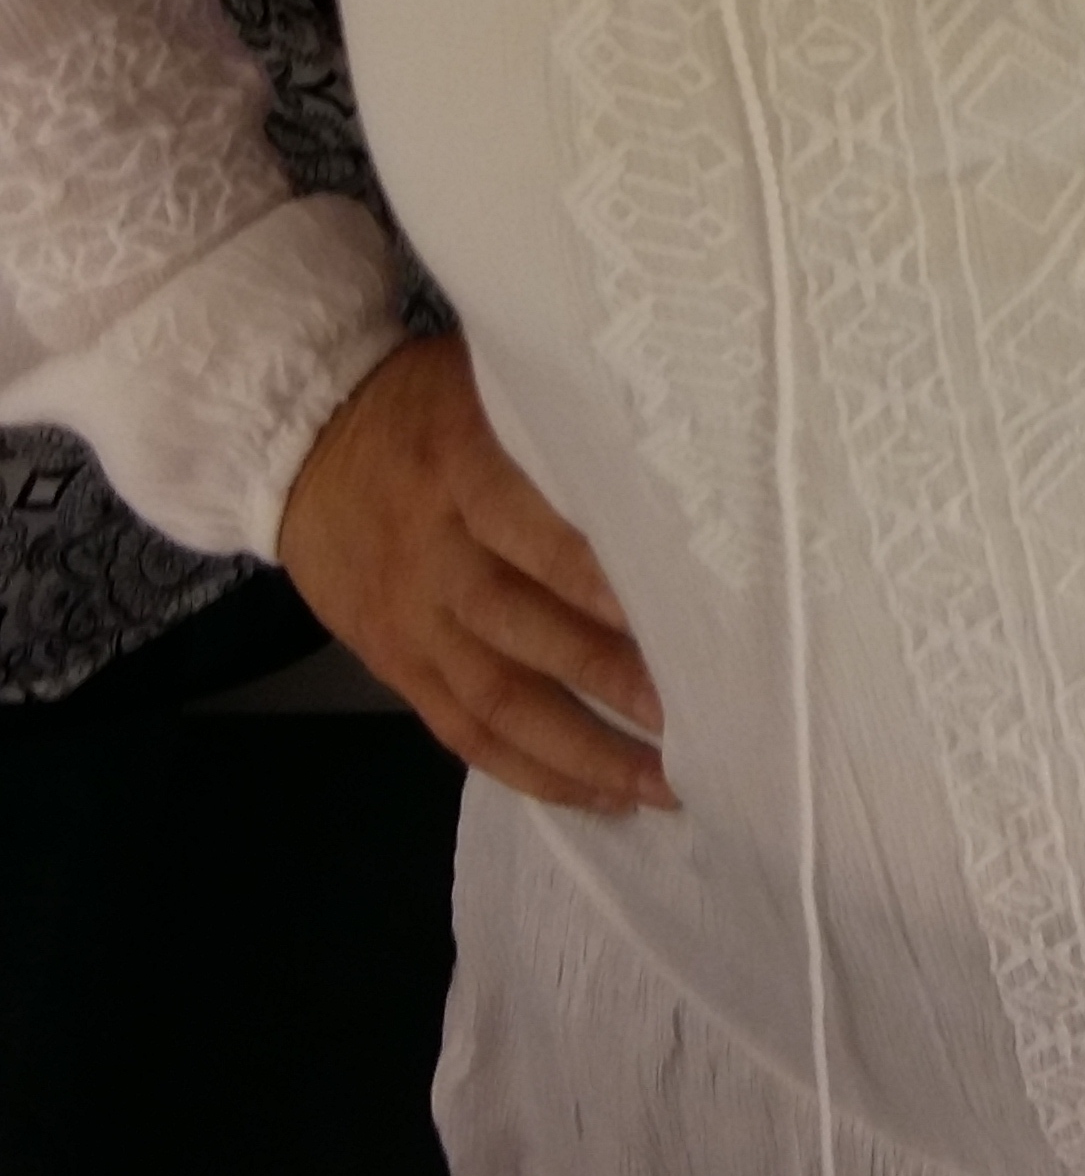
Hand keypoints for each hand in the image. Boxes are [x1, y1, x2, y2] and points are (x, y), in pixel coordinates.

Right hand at [276, 333, 676, 815]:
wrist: (299, 445)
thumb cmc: (425, 408)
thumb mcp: (482, 380)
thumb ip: (556, 422)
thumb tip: (672, 459)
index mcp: (455, 463)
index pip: (526, 524)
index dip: (592, 575)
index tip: (675, 613)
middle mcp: (430, 549)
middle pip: (519, 622)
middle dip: (609, 676)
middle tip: (695, 716)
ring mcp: (410, 618)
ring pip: (496, 696)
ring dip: (584, 748)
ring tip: (662, 784)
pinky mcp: (397, 665)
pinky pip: (462, 730)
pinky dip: (530, 770)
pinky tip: (597, 795)